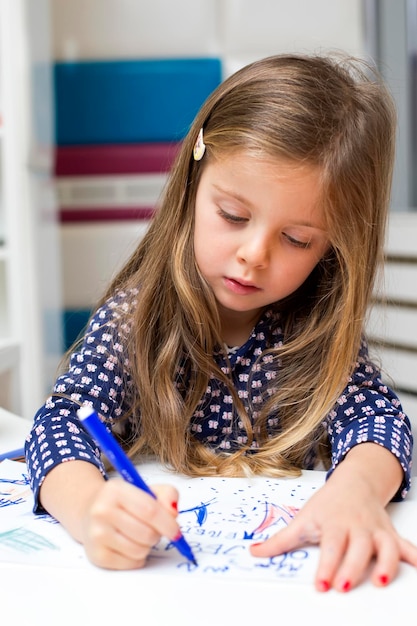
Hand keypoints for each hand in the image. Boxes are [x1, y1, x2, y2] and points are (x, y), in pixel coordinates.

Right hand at [80, 478, 180, 569]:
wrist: (89, 510)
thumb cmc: (124, 501)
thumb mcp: (145, 489)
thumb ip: (167, 495)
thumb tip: (173, 512)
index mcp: (116, 490)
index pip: (149, 510)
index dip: (168, 523)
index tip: (176, 532)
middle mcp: (102, 511)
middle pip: (146, 534)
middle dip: (157, 535)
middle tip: (152, 528)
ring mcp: (96, 534)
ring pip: (140, 551)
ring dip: (147, 546)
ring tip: (138, 535)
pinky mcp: (96, 555)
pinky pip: (131, 564)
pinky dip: (137, 558)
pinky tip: (128, 545)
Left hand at [250, 451, 416, 591]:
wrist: (354, 481)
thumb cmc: (327, 504)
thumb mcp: (303, 519)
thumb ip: (281, 541)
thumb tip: (254, 553)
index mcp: (333, 523)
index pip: (330, 546)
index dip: (326, 566)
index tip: (322, 585)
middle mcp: (356, 526)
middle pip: (357, 547)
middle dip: (352, 567)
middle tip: (344, 586)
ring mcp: (375, 529)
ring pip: (385, 546)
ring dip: (387, 563)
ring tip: (382, 581)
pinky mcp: (389, 534)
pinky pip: (406, 545)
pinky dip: (414, 556)